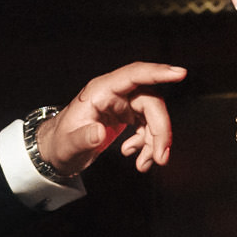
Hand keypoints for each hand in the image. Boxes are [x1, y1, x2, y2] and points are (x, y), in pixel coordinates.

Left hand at [38, 63, 187, 176]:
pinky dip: (148, 144)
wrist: (57, 151)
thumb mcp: (68, 145)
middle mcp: (114, 93)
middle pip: (150, 101)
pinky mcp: (126, 115)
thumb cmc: (60, 144)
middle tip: (160, 157)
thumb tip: (98, 133)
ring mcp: (122, 103)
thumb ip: (83, 138)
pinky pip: (147, 125)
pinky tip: (136, 158)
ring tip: (146, 164)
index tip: (179, 73)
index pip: (134, 75)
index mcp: (100, 91)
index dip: (157, 72)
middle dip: (160, 129)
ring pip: (152, 115)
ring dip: (156, 141)